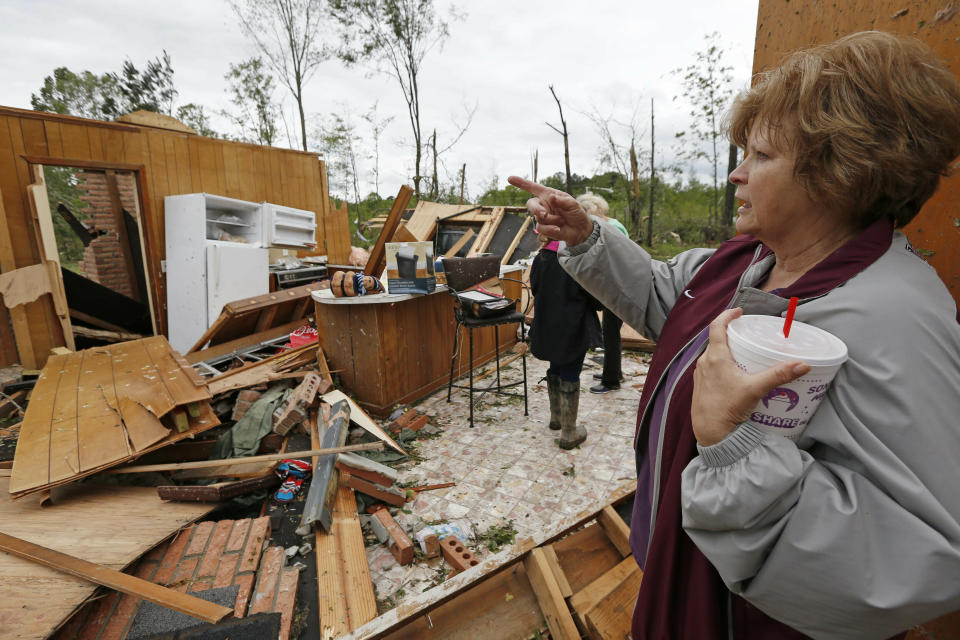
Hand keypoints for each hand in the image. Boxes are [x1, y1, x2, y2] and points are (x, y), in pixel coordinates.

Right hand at [507, 176, 593, 245]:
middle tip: (544, 214)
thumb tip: (551, 197)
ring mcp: (542, 217)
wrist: (580, 230)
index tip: (510, 179)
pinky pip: (541, 228)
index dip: (521, 183)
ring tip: (562, 221)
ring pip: (538, 218)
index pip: (533, 188)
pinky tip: (558, 229)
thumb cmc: (576, 213)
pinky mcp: (544, 228)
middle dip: (536, 209)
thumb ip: (561, 200)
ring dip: (551, 220)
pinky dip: (550, 229)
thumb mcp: (572, 204)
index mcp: (548, 195)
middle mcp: (543, 205)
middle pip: (531, 204)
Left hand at [691, 308, 810, 445]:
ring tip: (742, 352)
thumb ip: (779, 375)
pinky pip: (710, 368)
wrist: (711, 433)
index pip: (716, 326)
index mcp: (715, 357)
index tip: (739, 312)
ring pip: (712, 355)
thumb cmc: (728, 409)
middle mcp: (704, 363)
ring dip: (725, 350)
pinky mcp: (701, 386)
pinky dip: (721, 364)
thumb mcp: (756, 389)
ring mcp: (700, 375)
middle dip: (730, 334)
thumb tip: (802, 365)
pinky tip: (734, 373)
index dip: (727, 315)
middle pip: (715, 340)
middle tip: (745, 333)